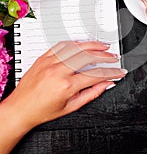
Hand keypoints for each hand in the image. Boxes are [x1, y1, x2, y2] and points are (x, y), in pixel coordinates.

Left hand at [6, 41, 125, 128]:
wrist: (20, 109)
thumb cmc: (42, 111)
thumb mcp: (70, 107)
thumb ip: (91, 94)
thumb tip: (106, 84)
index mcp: (66, 86)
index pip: (96, 75)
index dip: (112, 72)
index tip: (119, 72)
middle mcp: (58, 71)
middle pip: (88, 57)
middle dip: (105, 56)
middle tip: (114, 57)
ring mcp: (50, 62)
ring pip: (76, 47)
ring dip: (92, 45)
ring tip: (103, 46)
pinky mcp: (43, 57)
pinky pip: (62, 45)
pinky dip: (75, 42)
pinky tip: (82, 44)